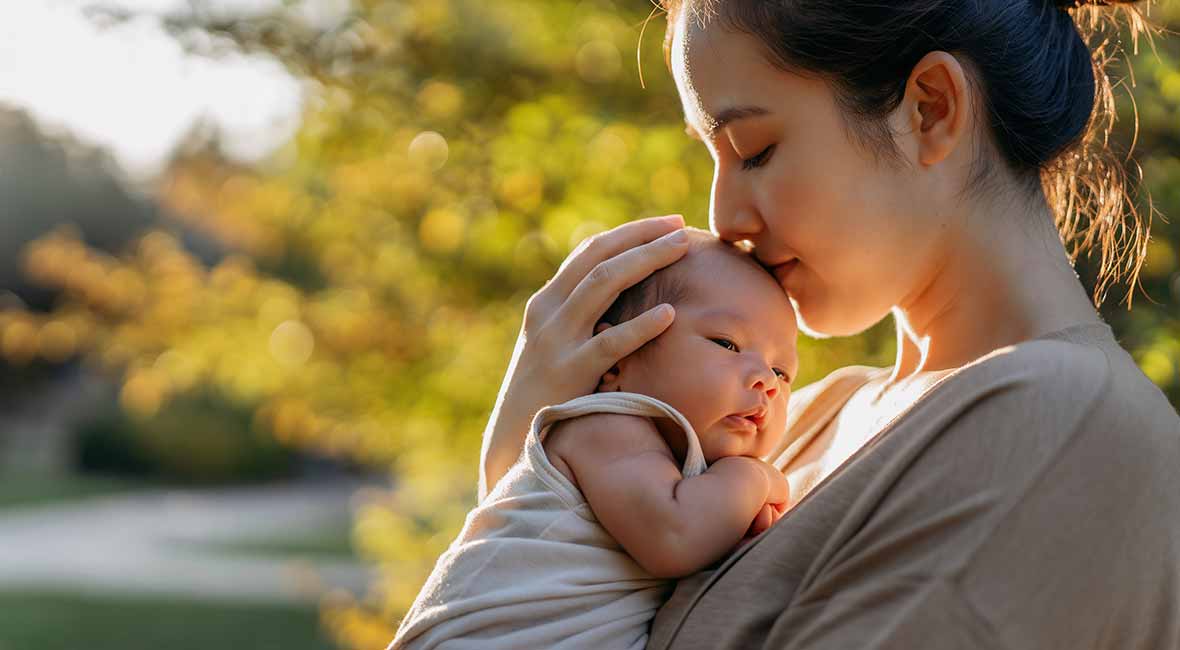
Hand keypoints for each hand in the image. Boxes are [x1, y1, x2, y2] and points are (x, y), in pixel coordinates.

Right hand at [479, 215, 690, 498]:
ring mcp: (556, 340)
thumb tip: (626, 300)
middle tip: (680, 226)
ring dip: (646, 260)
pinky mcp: (569, 373)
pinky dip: (641, 325)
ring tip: (681, 249)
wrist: (512, 443)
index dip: (630, 233)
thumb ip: (582, 321)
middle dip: (642, 236)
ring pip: (603, 284)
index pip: (590, 252)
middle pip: (599, 257)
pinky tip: (671, 314)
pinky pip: (610, 342)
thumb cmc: (546, 396)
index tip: (665, 224)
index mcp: (546, 303)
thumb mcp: (557, 348)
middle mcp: (548, 312)